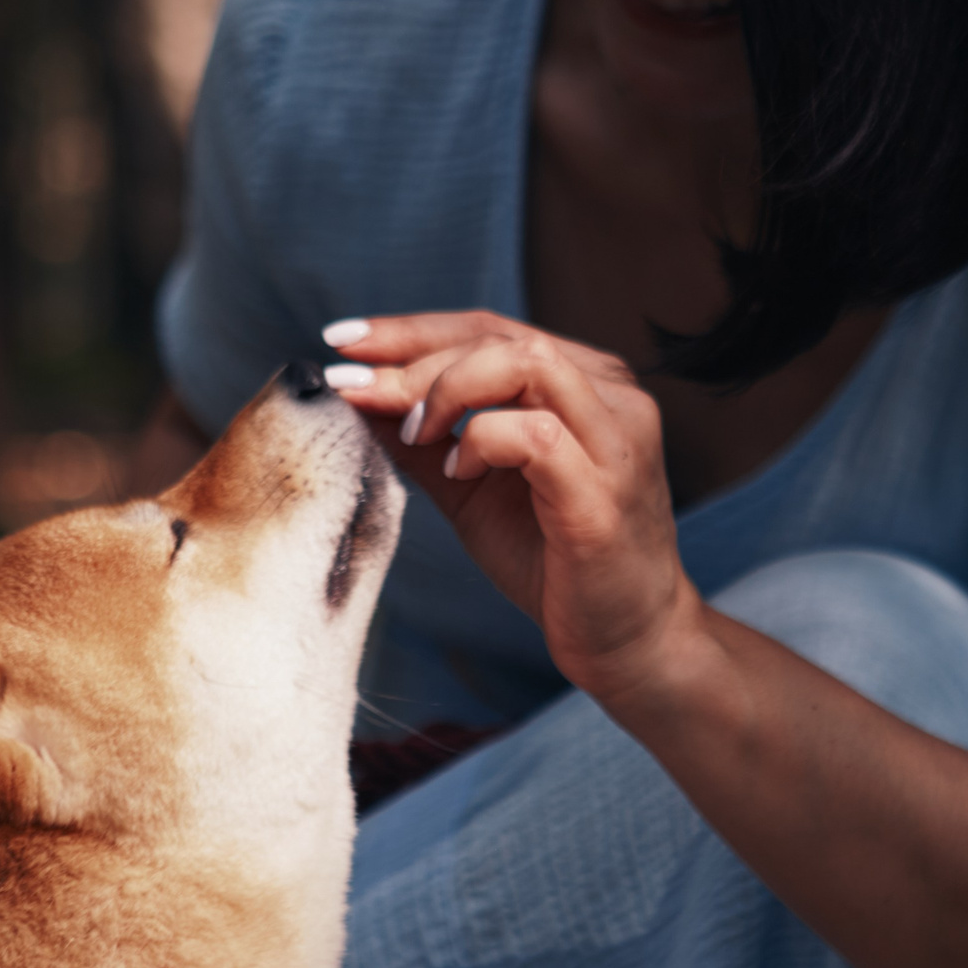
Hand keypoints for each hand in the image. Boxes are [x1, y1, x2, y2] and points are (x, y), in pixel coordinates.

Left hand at [322, 312, 706, 699]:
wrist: (624, 638)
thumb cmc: (554, 559)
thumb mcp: (471, 487)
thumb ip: (422, 439)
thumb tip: (354, 397)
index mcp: (585, 383)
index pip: (489, 328)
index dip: (411, 330)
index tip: (343, 342)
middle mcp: (612, 397)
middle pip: (500, 337)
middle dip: (412, 357)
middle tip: (354, 388)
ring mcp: (615, 441)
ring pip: (526, 363)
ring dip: (448, 388)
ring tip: (412, 431)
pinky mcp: (603, 492)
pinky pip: (534, 434)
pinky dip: (481, 441)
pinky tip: (457, 470)